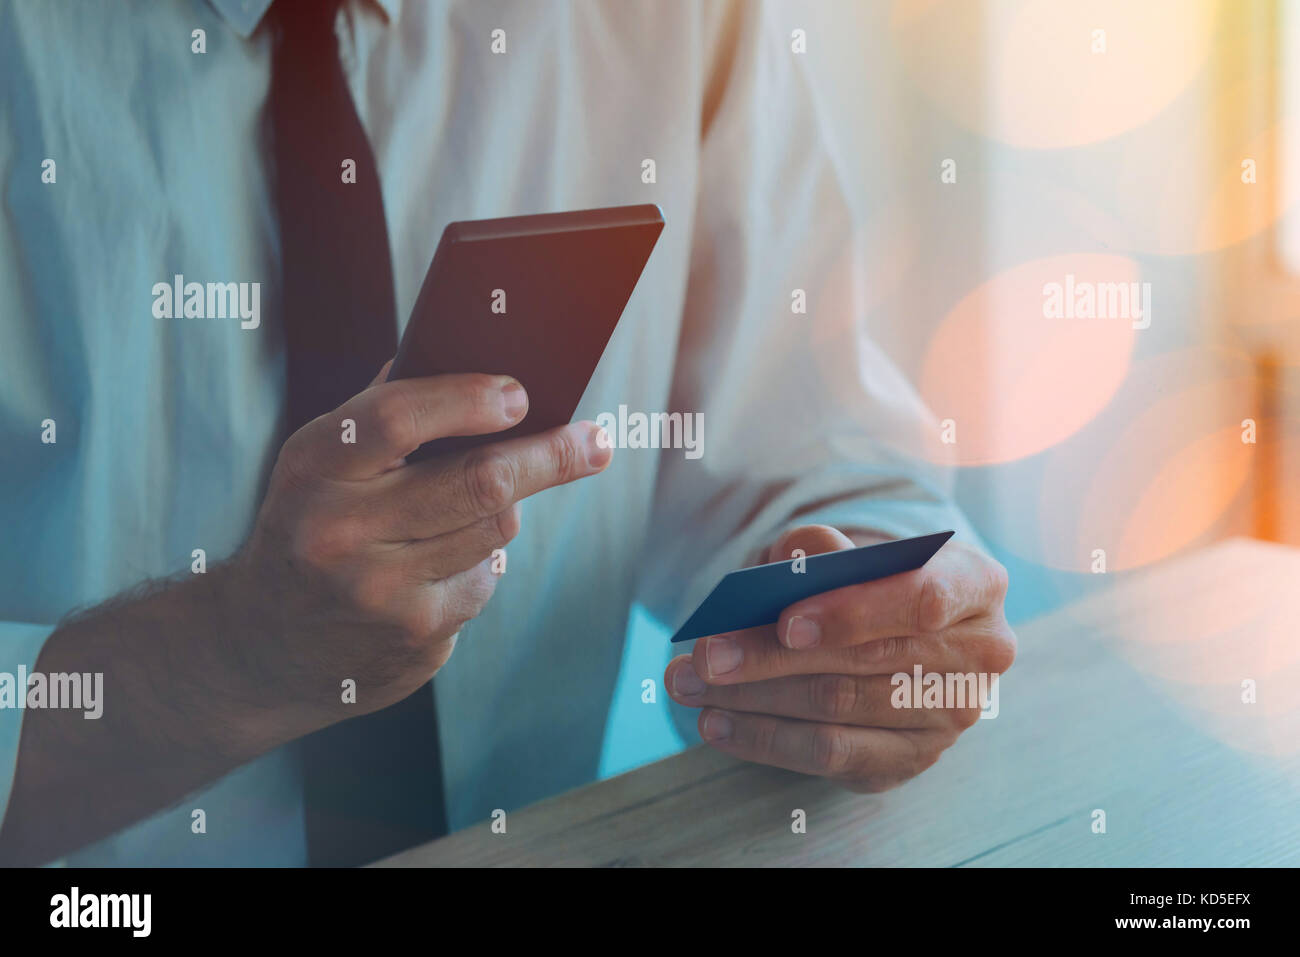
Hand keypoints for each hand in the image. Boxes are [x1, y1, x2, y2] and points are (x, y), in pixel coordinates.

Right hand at [232, 363, 612, 742]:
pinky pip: (484, 577)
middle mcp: (341, 530)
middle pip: (479, 480)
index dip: (468, 400)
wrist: (260, 647)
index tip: (520, 395)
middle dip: (552, 456)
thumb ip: (381, 416)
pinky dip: (480, 563)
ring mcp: (379, 590)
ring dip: (505, 509)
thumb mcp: (317, 467)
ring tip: (486, 502)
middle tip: (595, 441)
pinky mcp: (415, 636)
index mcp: (313, 468)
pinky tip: (442, 565)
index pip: (397, 418)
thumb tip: (476, 365)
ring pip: (495, 527)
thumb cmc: (308, 528)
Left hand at [665, 525, 1014, 791]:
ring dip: (752, 699)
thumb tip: (787, 563)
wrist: (901, 632)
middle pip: (864, 662)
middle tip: (703, 656)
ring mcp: (951, 716)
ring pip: (837, 709)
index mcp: (977, 584)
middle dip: (771, 659)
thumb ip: (822, 549)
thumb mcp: (853, 551)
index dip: (852, 612)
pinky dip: (763, 738)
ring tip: (689, 683)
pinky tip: (714, 722)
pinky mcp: (910, 758)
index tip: (785, 622)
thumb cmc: (872, 582)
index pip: (922, 599)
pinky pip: (829, 755)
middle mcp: (980, 654)